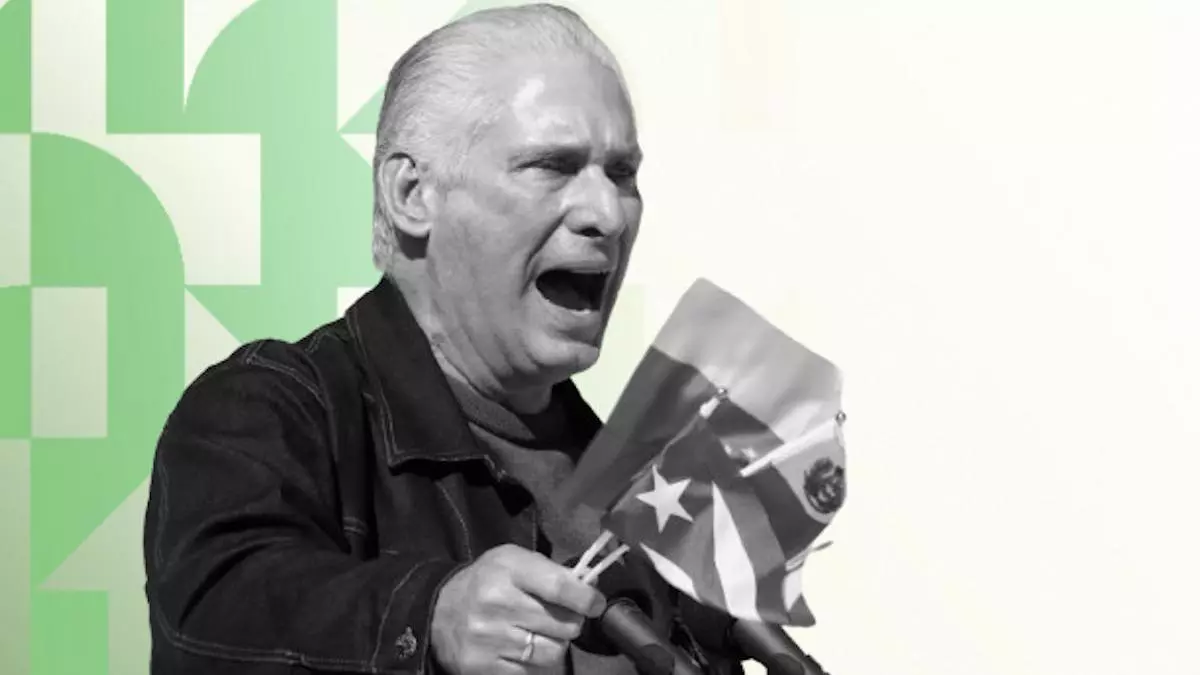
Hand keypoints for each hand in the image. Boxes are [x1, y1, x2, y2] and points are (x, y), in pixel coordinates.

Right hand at [430, 544, 605, 674]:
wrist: (438, 610)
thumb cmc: (486, 582)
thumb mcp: (513, 561)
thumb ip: (552, 572)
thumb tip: (591, 590)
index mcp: (507, 570)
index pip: (560, 587)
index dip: (586, 599)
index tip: (595, 604)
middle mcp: (496, 603)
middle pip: (563, 624)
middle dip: (570, 622)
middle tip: (560, 618)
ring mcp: (488, 638)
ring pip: (552, 652)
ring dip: (554, 645)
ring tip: (539, 634)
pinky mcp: (483, 667)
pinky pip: (532, 674)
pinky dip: (535, 665)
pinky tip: (522, 651)